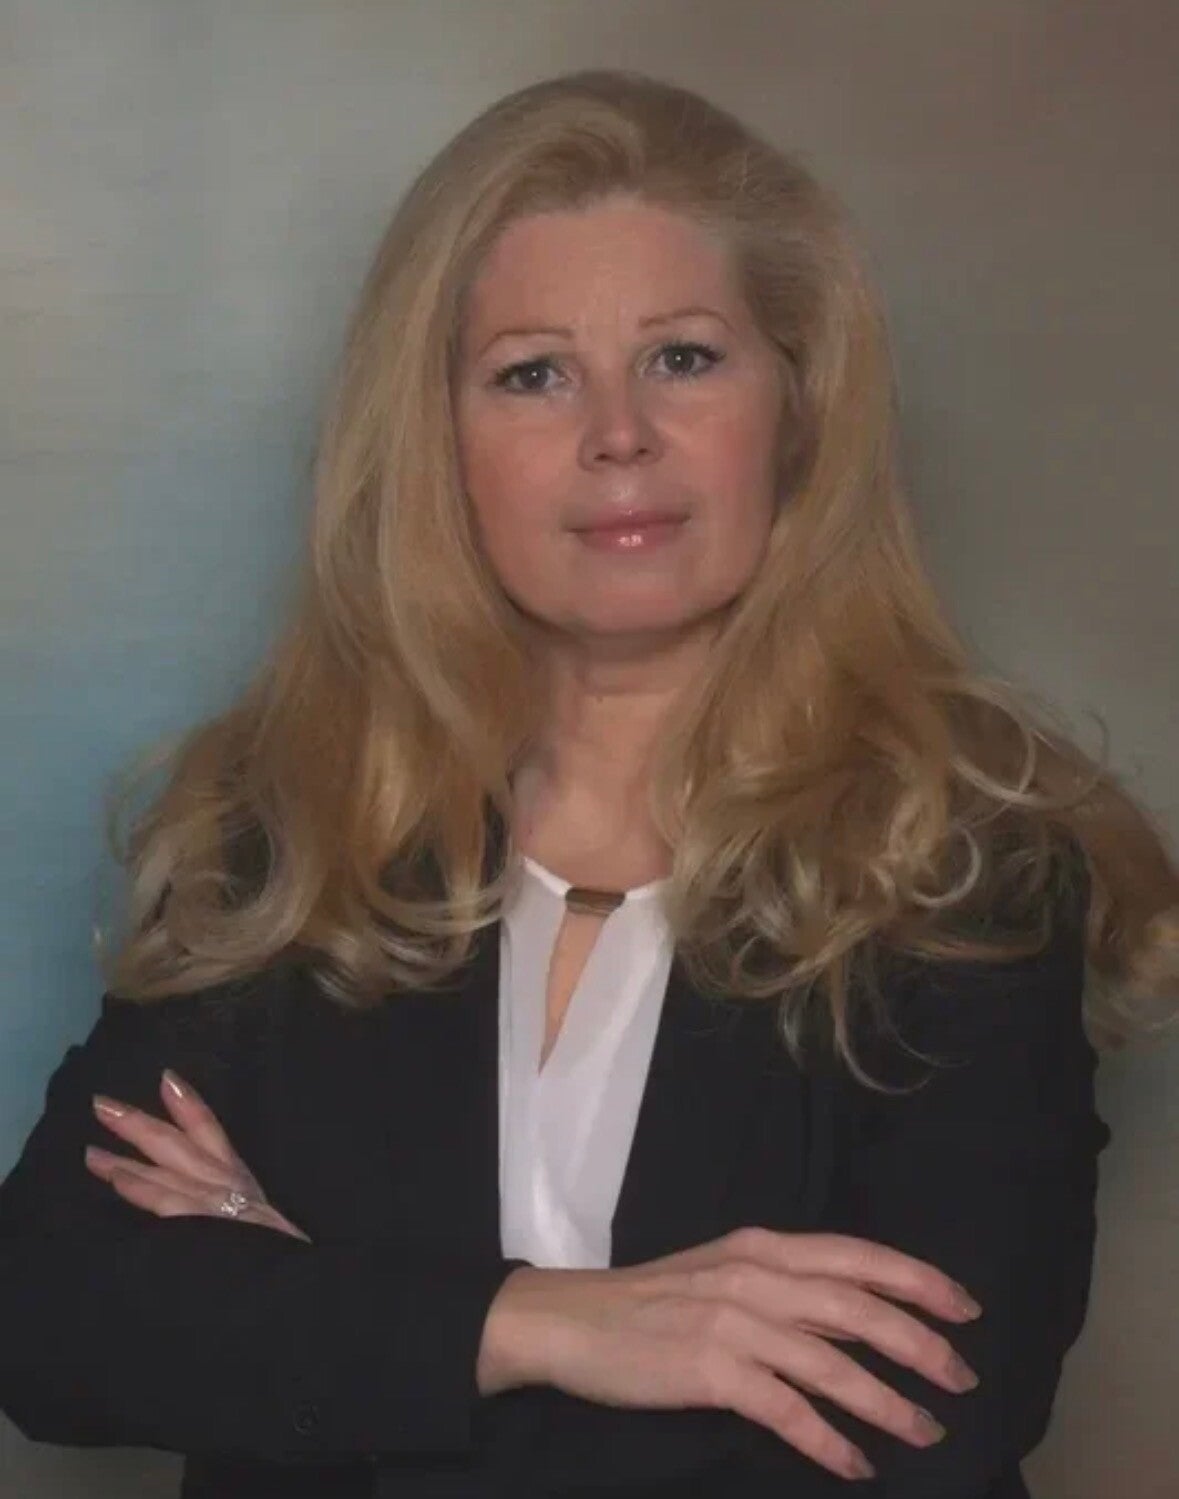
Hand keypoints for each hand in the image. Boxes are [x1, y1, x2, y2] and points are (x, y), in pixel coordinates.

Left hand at [84, 1069, 310, 1242]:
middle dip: (140, 1122)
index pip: (212, 1132)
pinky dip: (143, 1188)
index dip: (189, 1105)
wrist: (298, 1280)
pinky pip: (169, 1201)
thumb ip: (239, 1210)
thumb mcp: (267, 1226)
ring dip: (126, 1157)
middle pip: (179, 1143)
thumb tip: (217, 1206)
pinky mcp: (208, 1224)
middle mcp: (228, 1183)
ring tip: (90, 1151)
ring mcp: (217, 1202)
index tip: (165, 1079)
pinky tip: (117, 1180)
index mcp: (241, 1182)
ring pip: (165, 1169)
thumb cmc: (282, 1254)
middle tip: (101, 1105)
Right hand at [477, 1226, 982, 1482]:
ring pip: (831, 1362)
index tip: (965, 1307)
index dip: (916, 1279)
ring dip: (887, 1401)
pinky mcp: (711, 1371)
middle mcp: (755, 1276)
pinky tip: (855, 1465)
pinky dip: (828, 1441)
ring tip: (926, 1430)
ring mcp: (733, 1323)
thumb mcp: (725, 1274)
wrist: (575, 1321)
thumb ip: (786, 1290)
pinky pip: (786, 1410)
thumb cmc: (653, 1300)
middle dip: (919, 1342)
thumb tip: (858, 1318)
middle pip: (856, 1306)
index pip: (856, 1255)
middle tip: (963, 1376)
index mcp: (762, 1246)